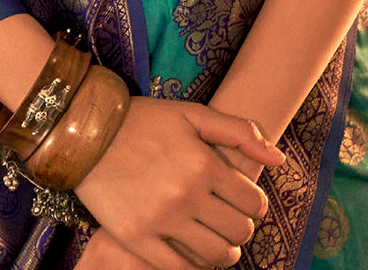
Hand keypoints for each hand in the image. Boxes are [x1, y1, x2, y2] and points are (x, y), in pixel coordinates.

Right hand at [76, 97, 283, 269]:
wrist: (88, 134)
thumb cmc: (144, 121)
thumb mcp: (193, 114)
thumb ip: (239, 131)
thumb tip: (278, 158)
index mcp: (203, 164)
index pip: (253, 202)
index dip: (255, 204)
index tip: (244, 201)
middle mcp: (187, 195)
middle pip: (238, 232)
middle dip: (242, 228)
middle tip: (230, 221)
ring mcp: (162, 221)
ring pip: (215, 255)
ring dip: (224, 251)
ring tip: (216, 239)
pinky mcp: (138, 239)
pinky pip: (180, 269)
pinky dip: (195, 266)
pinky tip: (193, 252)